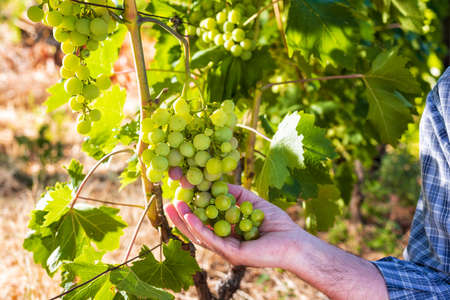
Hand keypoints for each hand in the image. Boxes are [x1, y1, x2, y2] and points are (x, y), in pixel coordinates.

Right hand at [164, 184, 302, 268]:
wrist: (294, 241)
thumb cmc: (277, 224)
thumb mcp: (253, 203)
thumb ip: (236, 195)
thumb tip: (219, 184)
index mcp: (228, 234)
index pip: (204, 223)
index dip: (190, 212)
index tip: (179, 197)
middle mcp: (224, 244)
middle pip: (197, 232)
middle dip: (181, 219)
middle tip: (167, 204)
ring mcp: (227, 251)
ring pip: (200, 237)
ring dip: (185, 222)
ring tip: (174, 207)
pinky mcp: (233, 254)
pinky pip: (213, 240)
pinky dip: (200, 228)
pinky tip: (190, 217)